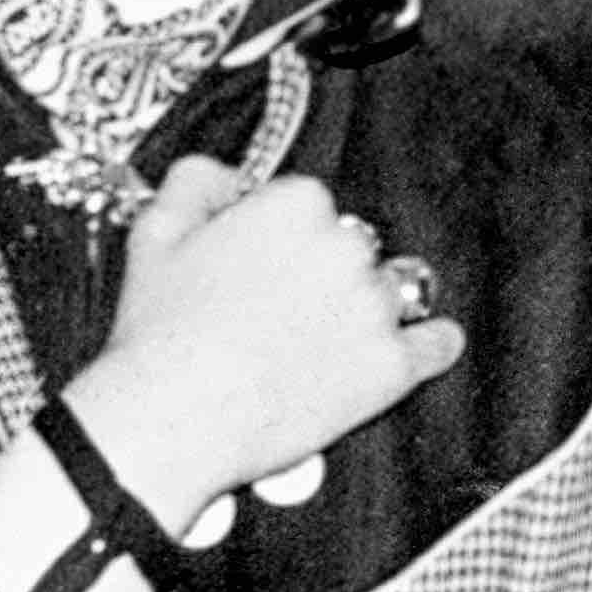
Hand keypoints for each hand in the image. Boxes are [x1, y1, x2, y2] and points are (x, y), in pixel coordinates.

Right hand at [65, 157, 461, 518]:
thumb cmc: (161, 333)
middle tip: (281, 309)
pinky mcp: (391, 367)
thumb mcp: (155, 231)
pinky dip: (431, 344)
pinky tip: (424, 344)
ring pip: (389, 293)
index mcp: (297, 204)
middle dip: (323, 272)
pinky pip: (437, 344)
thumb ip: (196, 179)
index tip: (264, 264)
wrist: (173, 417)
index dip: (282, 236)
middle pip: (352, 247)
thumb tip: (228, 174)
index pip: (310, 204)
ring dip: (365, 309)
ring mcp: (373, 308)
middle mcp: (346, 246)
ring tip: (321, 339)